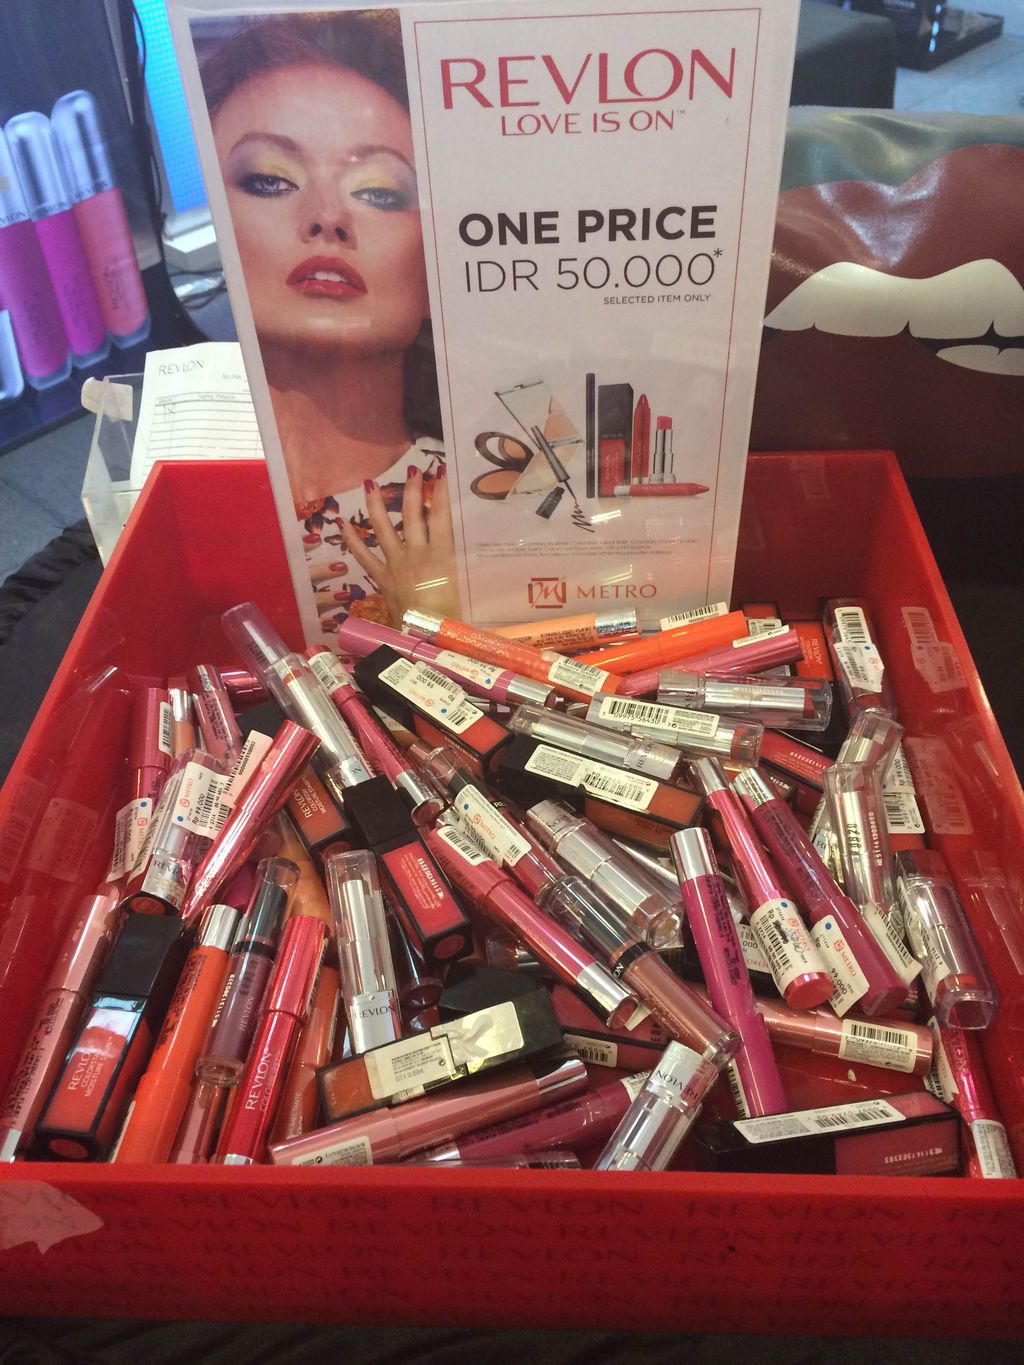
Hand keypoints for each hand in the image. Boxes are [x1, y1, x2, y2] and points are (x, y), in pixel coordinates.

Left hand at [341, 466, 460, 624]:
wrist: (427, 642)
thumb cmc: (454, 619)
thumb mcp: (467, 588)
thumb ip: (464, 566)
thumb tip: (468, 547)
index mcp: (442, 555)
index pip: (442, 515)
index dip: (441, 491)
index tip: (442, 472)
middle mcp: (417, 554)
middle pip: (413, 514)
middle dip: (412, 489)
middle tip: (412, 469)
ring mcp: (396, 565)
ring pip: (383, 528)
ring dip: (376, 504)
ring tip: (370, 485)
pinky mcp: (382, 579)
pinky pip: (363, 557)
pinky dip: (352, 540)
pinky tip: (341, 524)